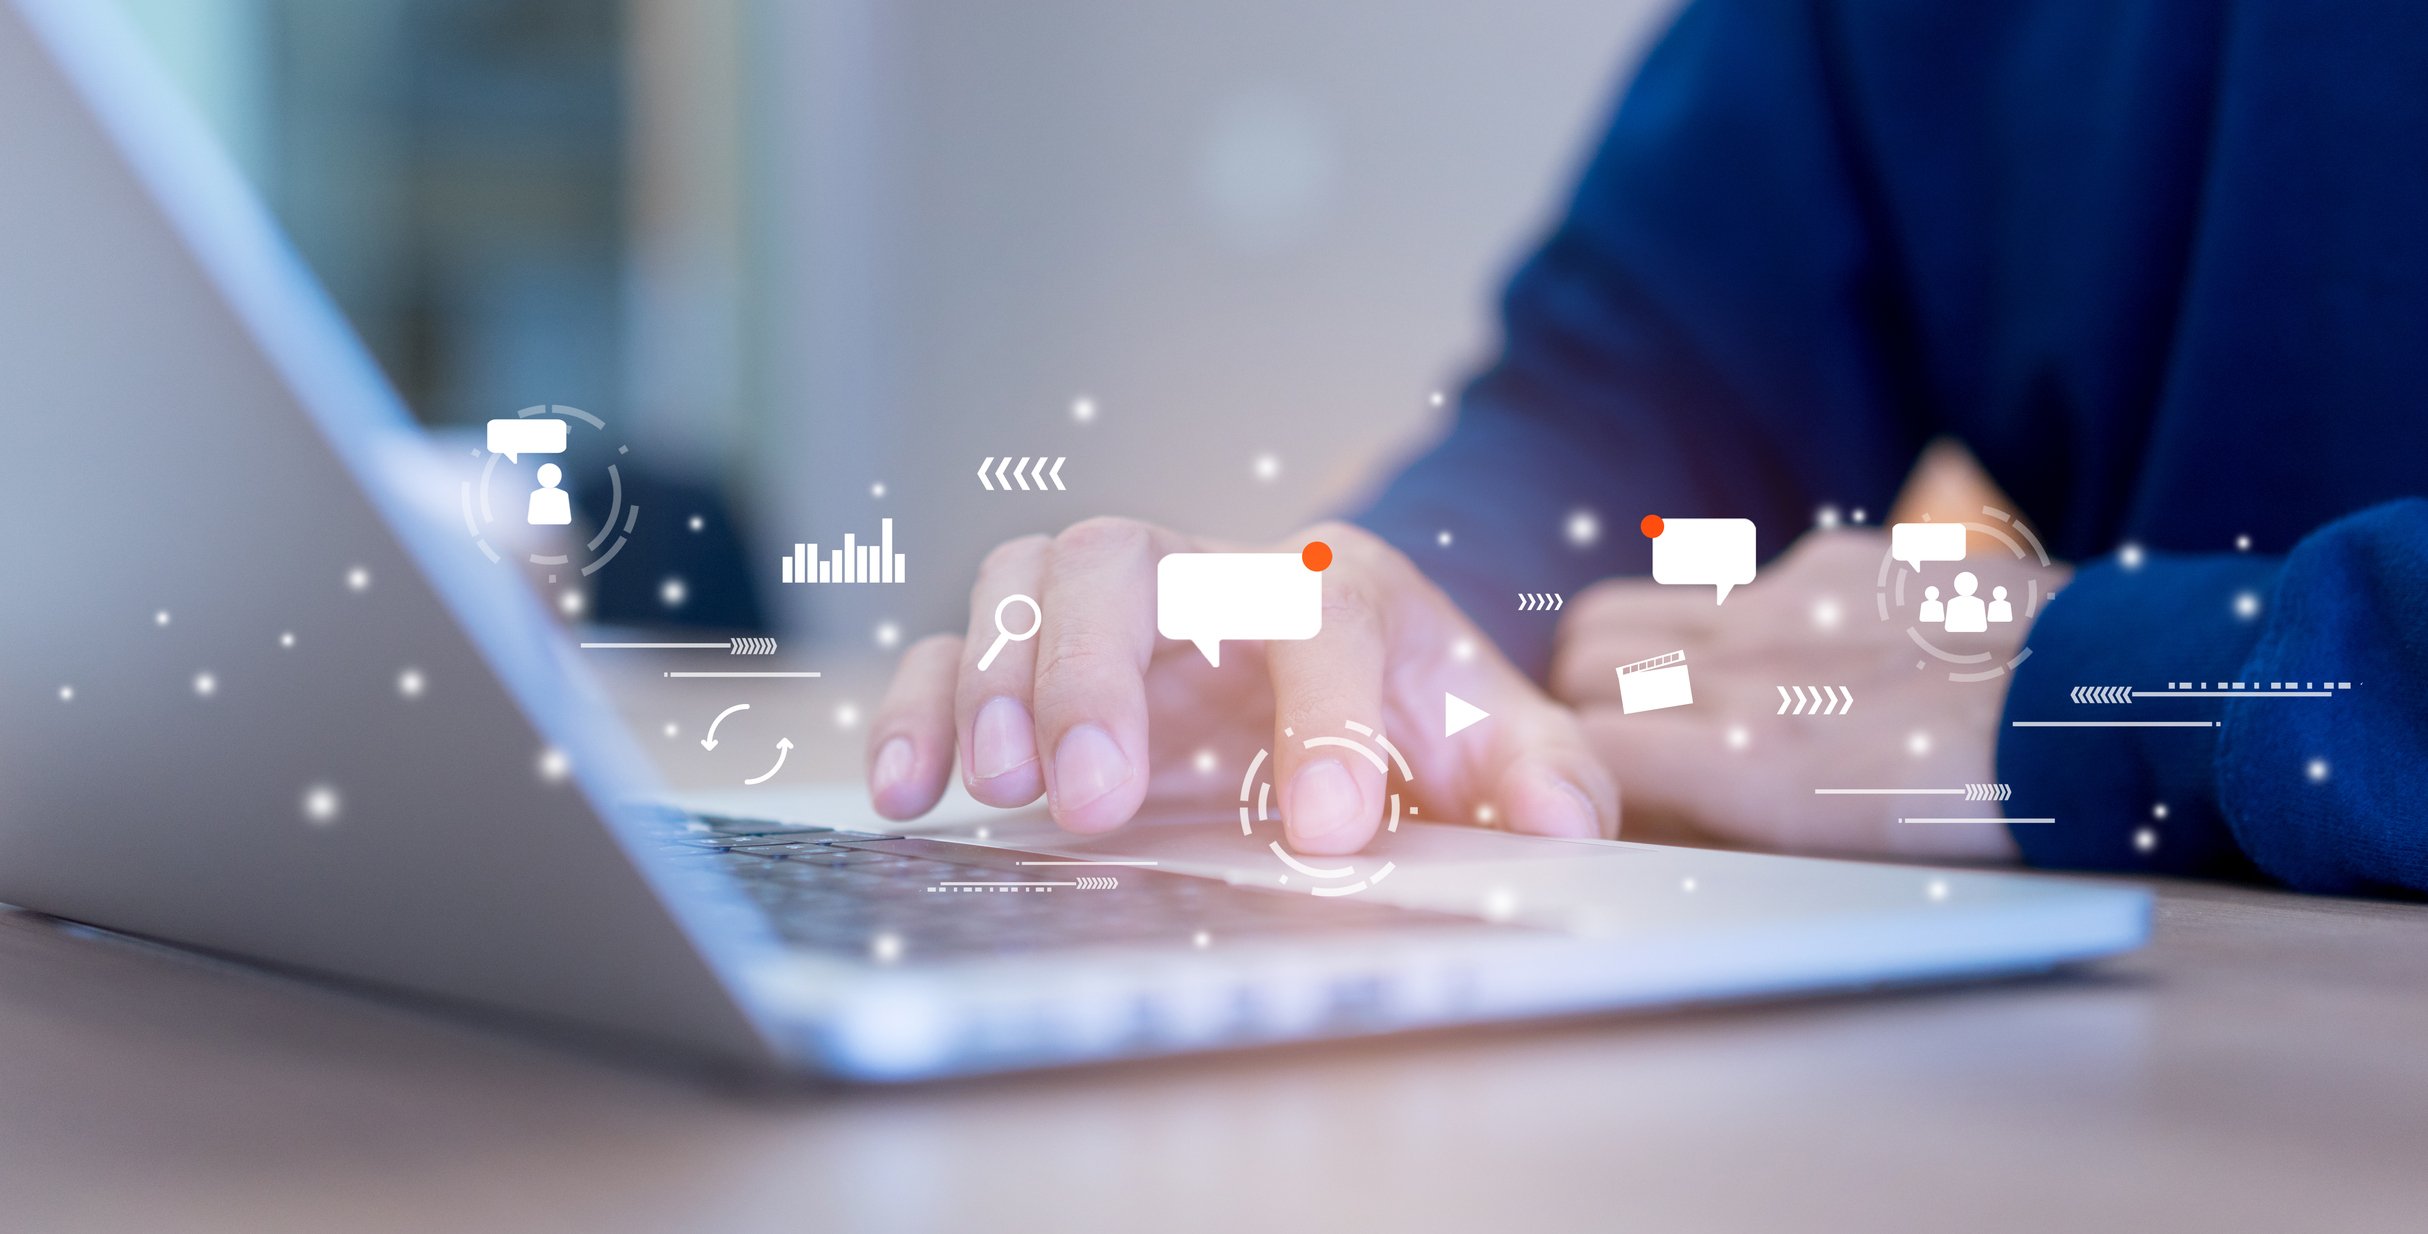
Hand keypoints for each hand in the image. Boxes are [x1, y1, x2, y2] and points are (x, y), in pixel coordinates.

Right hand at [866, 519, 1616, 853]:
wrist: (1349, 677)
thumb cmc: (1415, 715)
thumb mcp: (1497, 743)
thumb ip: (1542, 775)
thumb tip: (1567, 823)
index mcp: (1335, 587)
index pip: (1319, 619)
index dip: (1321, 717)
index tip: (1323, 830)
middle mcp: (1208, 576)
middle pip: (1126, 561)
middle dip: (1098, 672)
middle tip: (1091, 799)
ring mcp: (1112, 612)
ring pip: (1025, 579)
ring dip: (1001, 678)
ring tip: (1003, 786)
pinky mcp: (1036, 661)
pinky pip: (949, 649)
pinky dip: (920, 709)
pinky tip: (910, 796)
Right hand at [1548, 529, 2058, 860]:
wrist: (2112, 706)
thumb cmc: (1988, 807)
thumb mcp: (1835, 853)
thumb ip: (1724, 822)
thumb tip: (1651, 823)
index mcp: (1737, 759)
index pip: (1574, 748)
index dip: (1571, 780)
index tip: (1591, 805)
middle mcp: (1741, 667)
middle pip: (1576, 661)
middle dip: (1581, 706)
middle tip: (1618, 748)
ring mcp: (1782, 600)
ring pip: (1629, 609)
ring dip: (1626, 654)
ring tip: (1672, 697)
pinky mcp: (1837, 560)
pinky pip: (1739, 580)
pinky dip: (1735, 621)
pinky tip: (1800, 657)